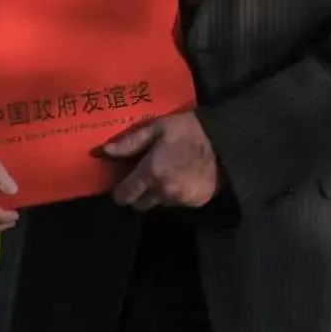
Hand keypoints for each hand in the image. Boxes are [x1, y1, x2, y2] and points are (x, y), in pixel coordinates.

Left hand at [102, 113, 218, 210]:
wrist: (225, 143)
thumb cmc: (189, 131)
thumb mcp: (158, 128)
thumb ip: (131, 142)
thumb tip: (105, 151)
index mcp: (151, 172)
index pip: (124, 195)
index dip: (120, 191)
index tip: (123, 181)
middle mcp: (162, 191)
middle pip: (139, 204)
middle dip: (138, 192)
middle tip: (146, 175)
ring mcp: (179, 200)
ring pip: (158, 203)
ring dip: (157, 193)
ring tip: (167, 172)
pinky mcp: (194, 203)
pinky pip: (176, 203)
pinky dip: (175, 193)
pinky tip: (182, 177)